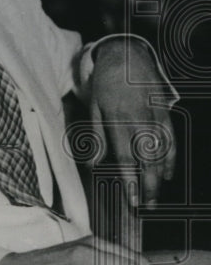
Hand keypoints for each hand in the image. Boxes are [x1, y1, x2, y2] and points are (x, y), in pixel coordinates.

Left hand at [90, 37, 175, 207]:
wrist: (127, 57)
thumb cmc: (105, 86)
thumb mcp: (93, 109)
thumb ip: (96, 137)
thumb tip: (95, 165)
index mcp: (119, 121)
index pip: (127, 158)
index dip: (131, 182)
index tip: (132, 200)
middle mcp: (140, 121)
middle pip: (148, 161)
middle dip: (149, 187)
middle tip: (146, 207)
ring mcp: (157, 117)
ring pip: (163, 153)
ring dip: (160, 178)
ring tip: (156, 197)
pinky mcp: (167, 113)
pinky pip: (172, 140)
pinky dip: (171, 159)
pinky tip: (167, 174)